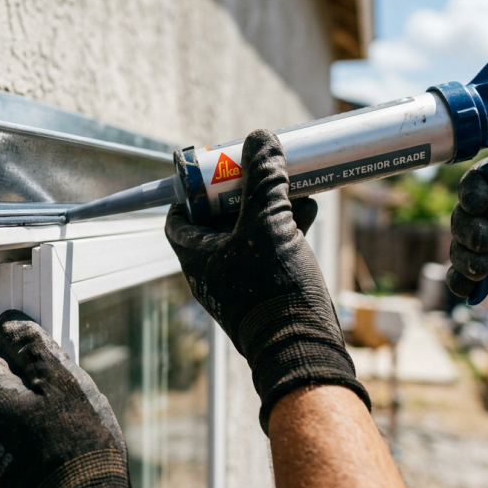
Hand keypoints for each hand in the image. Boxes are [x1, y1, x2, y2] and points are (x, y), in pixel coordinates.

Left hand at [0, 310, 129, 487]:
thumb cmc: (76, 449)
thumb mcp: (64, 384)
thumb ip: (33, 348)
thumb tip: (11, 325)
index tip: (15, 330)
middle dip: (4, 366)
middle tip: (41, 367)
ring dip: (12, 400)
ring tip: (52, 405)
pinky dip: (15, 428)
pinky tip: (47, 436)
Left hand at [165, 129, 367, 432]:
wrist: (304, 348)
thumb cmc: (273, 288)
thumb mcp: (268, 224)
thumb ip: (264, 180)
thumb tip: (260, 139)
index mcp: (196, 256)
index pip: (177, 217)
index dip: (192, 189)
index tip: (214, 169)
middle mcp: (214, 269)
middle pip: (218, 219)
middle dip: (242, 191)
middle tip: (258, 168)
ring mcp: (242, 281)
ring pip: (250, 231)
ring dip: (269, 205)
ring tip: (291, 182)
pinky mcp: (270, 289)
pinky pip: (272, 248)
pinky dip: (286, 227)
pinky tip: (309, 206)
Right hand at [448, 167, 487, 356]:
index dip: (478, 182)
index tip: (482, 200)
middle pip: (468, 205)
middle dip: (467, 219)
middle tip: (485, 238)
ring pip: (461, 238)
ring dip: (463, 250)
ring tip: (484, 267)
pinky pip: (465, 273)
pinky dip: (459, 279)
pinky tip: (472, 284)